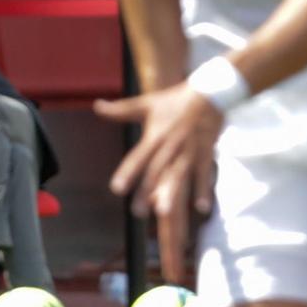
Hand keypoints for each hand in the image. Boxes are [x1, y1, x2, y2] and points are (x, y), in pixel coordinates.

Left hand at [94, 83, 223, 282]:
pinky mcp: (204, 155)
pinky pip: (204, 175)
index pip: (139, 156)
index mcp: (155, 136)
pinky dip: (203, 191)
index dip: (128, 172)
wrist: (209, 93)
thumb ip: (120, 110)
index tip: (117, 189)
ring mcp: (189, 152)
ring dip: (173, 194)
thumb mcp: (146, 103)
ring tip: (164, 213)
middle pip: (157, 172)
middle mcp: (171, 146)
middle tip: (136, 212)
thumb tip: (96, 106)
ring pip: (179, 176)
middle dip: (147, 192)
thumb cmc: (174, 101)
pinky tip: (201, 209)